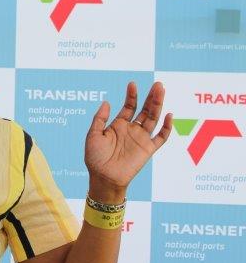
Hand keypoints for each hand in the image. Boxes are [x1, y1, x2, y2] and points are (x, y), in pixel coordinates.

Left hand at [84, 82, 172, 201]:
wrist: (103, 178)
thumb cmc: (95, 158)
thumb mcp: (93, 135)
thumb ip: (99, 119)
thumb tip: (107, 102)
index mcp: (118, 125)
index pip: (129, 106)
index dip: (131, 95)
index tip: (132, 84)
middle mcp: (131, 130)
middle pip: (145, 110)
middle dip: (151, 97)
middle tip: (157, 84)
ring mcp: (141, 139)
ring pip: (154, 119)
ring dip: (158, 105)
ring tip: (161, 91)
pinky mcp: (148, 149)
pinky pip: (161, 137)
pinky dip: (167, 127)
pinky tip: (169, 115)